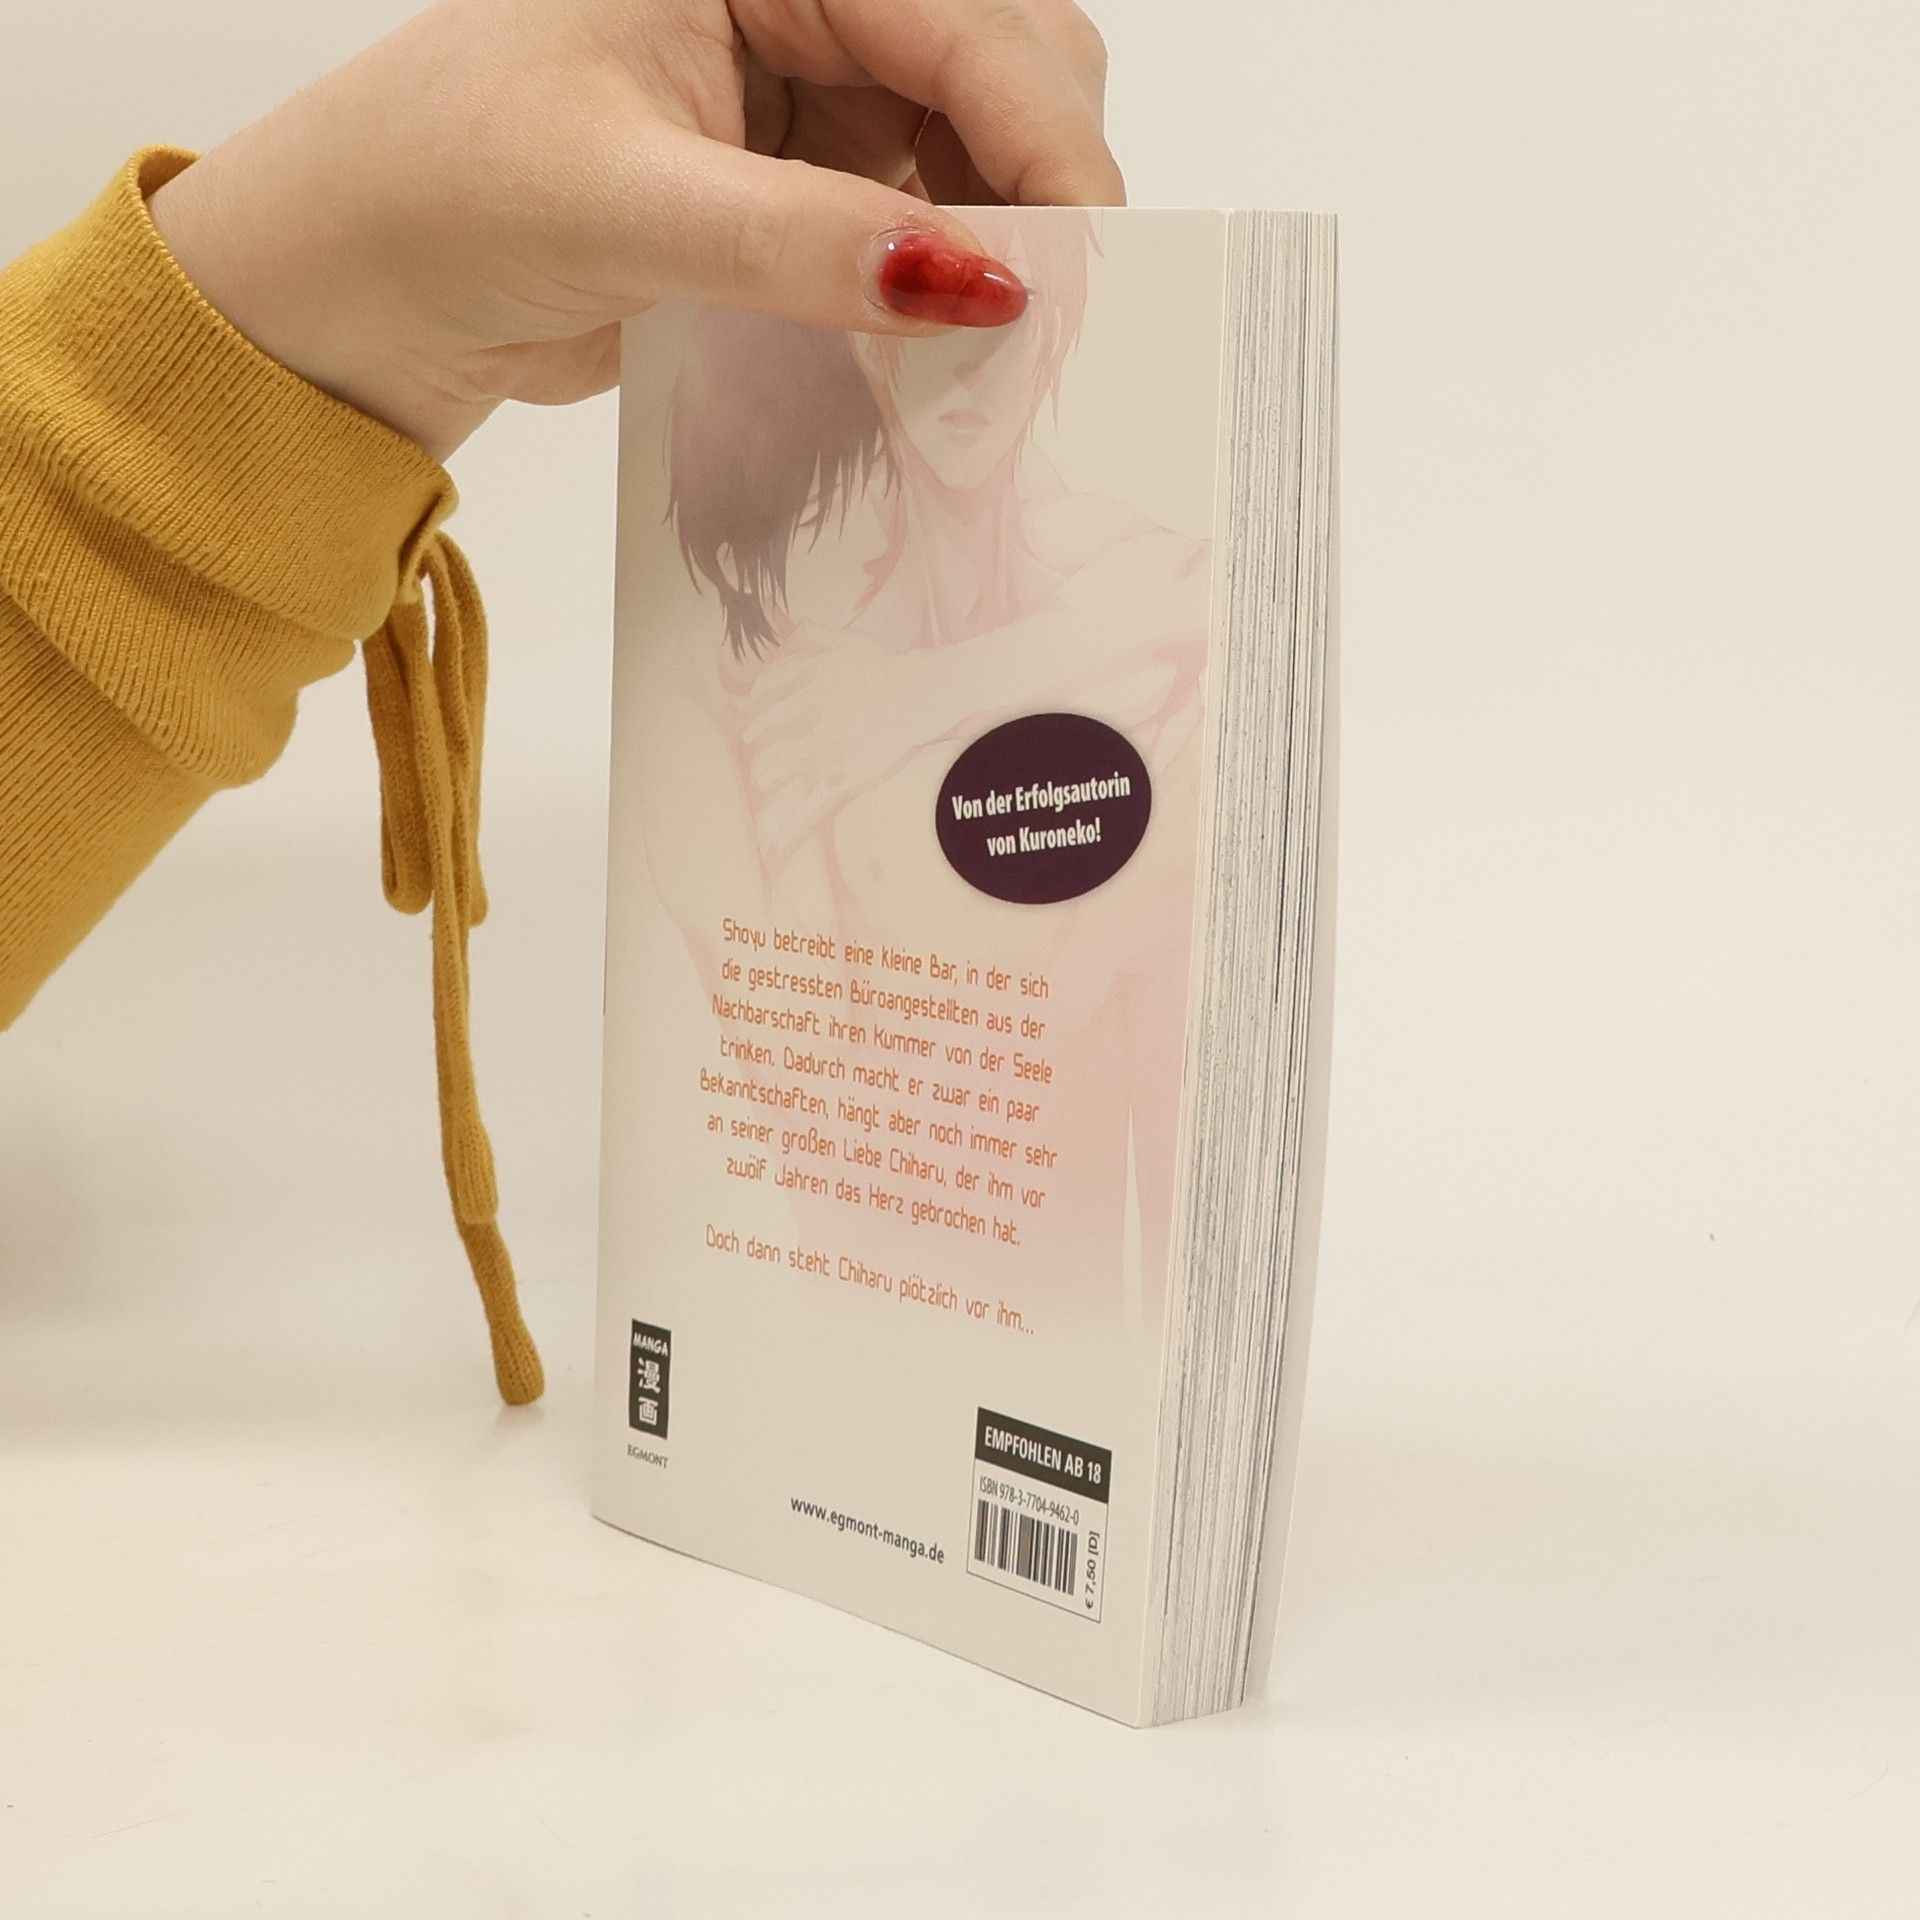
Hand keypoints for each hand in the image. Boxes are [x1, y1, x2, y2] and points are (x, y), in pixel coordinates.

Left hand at [148, 0, 1120, 459]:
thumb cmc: (441, 190)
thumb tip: (975, 287)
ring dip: (1000, 244)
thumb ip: (801, 242)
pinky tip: (938, 347)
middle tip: (1048, 313)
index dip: (1042, 136)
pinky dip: (943, 287)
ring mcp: (807, 92)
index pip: (963, 15)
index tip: (1085, 261)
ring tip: (995, 348)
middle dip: (1038, 181)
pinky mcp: (799, 185)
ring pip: (974, 151)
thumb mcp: (624, 204)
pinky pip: (917, 225)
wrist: (363, 288)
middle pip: (1002, 64)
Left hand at [740, 628, 943, 865]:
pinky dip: (785, 832)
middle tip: (759, 753)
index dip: (755, 707)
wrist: (923, 696)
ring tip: (764, 788)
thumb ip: (816, 635)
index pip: (760, 695)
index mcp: (802, 679)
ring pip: (771, 771)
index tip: (757, 718)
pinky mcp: (838, 779)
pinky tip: (771, 851)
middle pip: (758, 734)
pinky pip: (803, 808)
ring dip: (765, 780)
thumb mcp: (848, 643)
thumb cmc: (889, 670)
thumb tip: (795, 626)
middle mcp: (805, 713)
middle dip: (757, 744)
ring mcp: (820, 748)